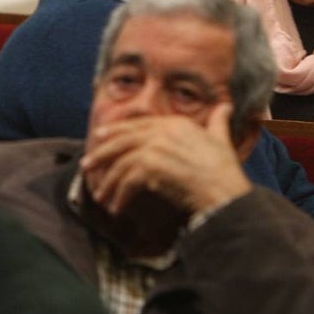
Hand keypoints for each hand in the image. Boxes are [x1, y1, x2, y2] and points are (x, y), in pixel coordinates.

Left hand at [81, 104, 252, 216]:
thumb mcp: (221, 138)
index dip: (118, 130)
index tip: (102, 137)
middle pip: (124, 139)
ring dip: (108, 181)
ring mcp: (156, 148)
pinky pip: (127, 181)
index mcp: (177, 123)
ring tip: (100, 196)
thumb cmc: (224, 170)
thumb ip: (218, 120)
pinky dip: (119, 196)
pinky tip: (117, 208)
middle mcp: (164, 131)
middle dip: (102, 153)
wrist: (225, 191)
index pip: (139, 124)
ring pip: (122, 162)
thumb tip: (226, 106)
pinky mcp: (152, 167)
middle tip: (87, 164)